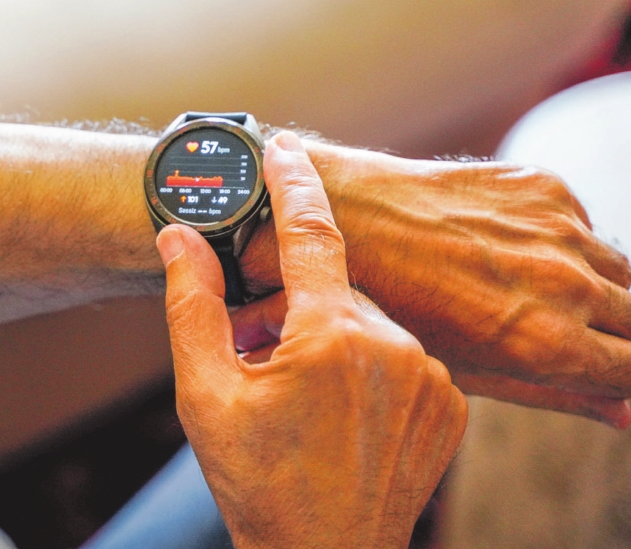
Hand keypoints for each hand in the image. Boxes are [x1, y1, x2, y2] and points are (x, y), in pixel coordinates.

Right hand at [157, 132, 466, 548]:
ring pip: (368, 322)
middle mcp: (394, 345)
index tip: (284, 147)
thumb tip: (179, 239)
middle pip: (332, 289)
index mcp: (331, 335)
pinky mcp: (451, 402)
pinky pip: (403, 354)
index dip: (292, 182)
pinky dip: (368, 365)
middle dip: (290, 307)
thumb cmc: (259, 482)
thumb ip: (192, 305)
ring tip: (297, 393)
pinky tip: (339, 410)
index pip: (310, 231)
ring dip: (328, 338)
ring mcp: (430, 375)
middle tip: (256, 352)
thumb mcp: (206, 394)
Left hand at [241, 145, 630, 427]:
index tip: (581, 366)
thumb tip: (621, 414)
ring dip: (588, 280)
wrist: (347, 216)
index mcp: (546, 341)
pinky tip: (504, 243)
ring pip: (617, 268)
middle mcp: (565, 283)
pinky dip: (561, 237)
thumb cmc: (392, 305)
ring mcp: (557, 227)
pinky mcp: (542, 184)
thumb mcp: (463, 368)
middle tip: (546, 324)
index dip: (609, 374)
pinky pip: (584, 221)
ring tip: (524, 284)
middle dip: (602, 329)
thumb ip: (549, 393)